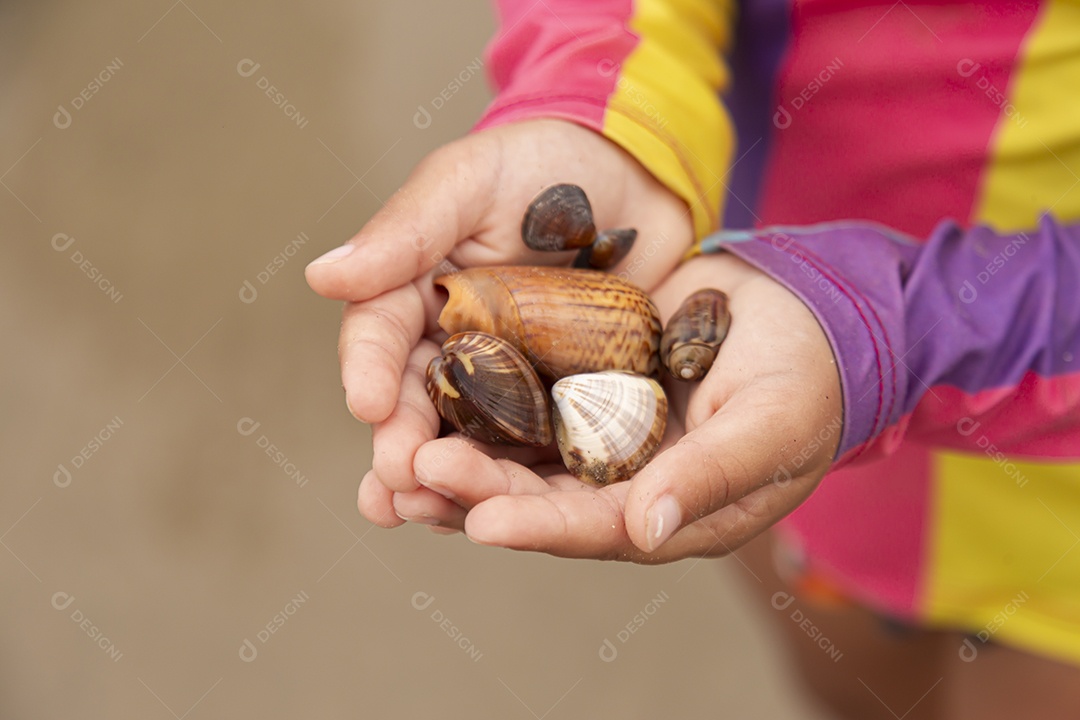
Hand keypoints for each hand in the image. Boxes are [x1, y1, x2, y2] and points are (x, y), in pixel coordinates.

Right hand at [305, 119, 693, 525]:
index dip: (368, 369)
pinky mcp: (562, 404)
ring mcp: (509, 381)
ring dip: (445, 480)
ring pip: (468, 438)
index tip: (366, 403)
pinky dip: (517, 483)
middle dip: (402, 444)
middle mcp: (453, 345)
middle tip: (398, 480)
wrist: (636, 178)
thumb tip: (322, 275)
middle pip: (417, 402)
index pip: (381, 334)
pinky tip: (503, 515)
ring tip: (424, 513)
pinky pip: (536, 448)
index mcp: (417, 291)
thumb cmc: (545, 165)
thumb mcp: (472, 180)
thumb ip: (407, 228)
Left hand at [374, 252, 842, 561]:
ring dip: (461, 453)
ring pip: (519, 457)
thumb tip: (645, 530)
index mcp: (669, 510)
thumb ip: (711, 475)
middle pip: (540, 500)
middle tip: (415, 471)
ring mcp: (598, 437)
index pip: (596, 529)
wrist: (802, 315)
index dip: (539, 526)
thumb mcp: (771, 425)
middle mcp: (622, 486)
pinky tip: (430, 386)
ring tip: (399, 447)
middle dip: (477, 490)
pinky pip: (523, 402)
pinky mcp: (580, 389)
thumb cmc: (803, 377)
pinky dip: (480, 400)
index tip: (481, 520)